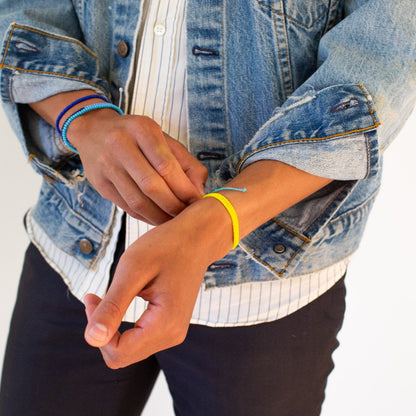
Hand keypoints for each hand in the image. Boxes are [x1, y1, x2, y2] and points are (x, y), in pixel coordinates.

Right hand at [69, 109, 206, 223]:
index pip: (166, 166)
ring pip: (138, 202)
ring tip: (174, 220)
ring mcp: (107, 166)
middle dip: (173, 206)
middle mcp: (120, 145)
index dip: (184, 189)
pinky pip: (127, 207)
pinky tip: (158, 218)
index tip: (196, 201)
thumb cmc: (137, 137)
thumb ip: (186, 164)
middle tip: (187, 215)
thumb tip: (199, 193)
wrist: (93, 131)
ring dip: (160, 216)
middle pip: (151, 186)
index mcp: (142, 129)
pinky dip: (146, 217)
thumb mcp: (164, 140)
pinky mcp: (100, 184)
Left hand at [83, 198, 230, 367]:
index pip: (117, 353)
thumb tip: (91, 340)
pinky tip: (122, 298)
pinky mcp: (171, 325)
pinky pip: (140, 337)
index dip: (97, 331)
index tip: (92, 297)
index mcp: (165, 324)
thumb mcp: (133, 270)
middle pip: (122, 355)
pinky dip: (124, 323)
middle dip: (103, 330)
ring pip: (129, 348)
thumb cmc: (167, 247)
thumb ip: (113, 306)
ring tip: (108, 295)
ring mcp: (174, 331)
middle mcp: (173, 335)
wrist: (198, 238)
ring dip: (112, 327)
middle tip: (96, 297)